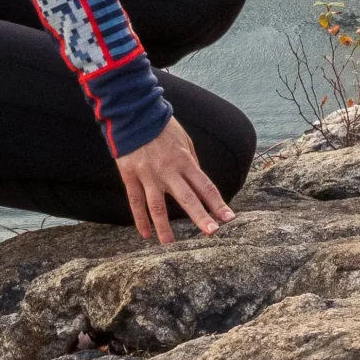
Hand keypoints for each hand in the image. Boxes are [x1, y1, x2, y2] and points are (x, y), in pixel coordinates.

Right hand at [116, 118, 231, 244]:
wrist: (135, 113)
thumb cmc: (163, 127)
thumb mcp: (184, 140)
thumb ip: (191, 162)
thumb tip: (197, 183)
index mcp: (185, 160)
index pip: (205, 186)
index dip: (217, 203)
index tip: (229, 218)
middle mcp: (168, 170)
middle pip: (187, 198)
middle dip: (200, 217)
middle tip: (212, 233)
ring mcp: (149, 175)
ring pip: (158, 207)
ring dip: (164, 228)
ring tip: (171, 245)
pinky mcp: (131, 177)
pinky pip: (136, 202)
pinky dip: (140, 220)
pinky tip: (146, 235)